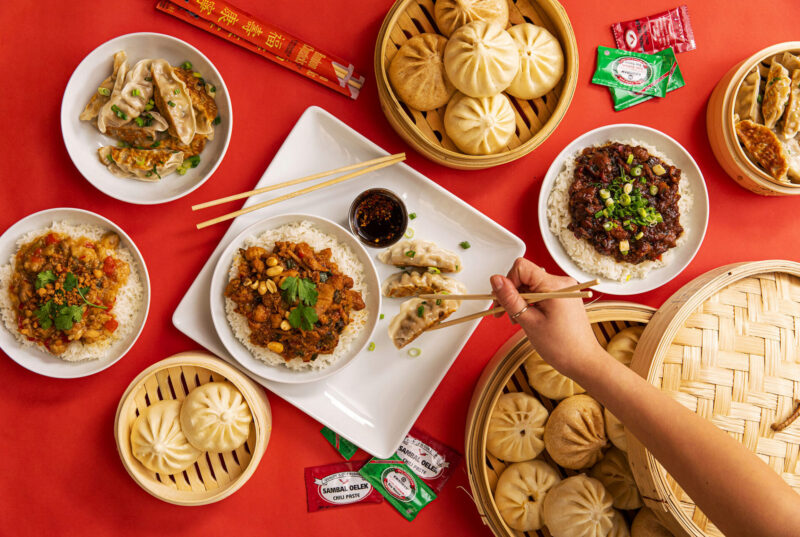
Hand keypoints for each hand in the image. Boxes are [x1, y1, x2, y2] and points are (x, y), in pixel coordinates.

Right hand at [490, 258, 603, 378]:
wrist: (583, 361)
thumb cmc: (561, 346)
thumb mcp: (529, 322)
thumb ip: (510, 298)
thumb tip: (495, 280)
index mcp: (554, 285)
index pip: (521, 267)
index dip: (508, 283)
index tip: (504, 302)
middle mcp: (561, 282)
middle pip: (525, 276)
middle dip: (513, 295)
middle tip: (510, 316)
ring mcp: (564, 289)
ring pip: (531, 285)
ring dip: (521, 301)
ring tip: (522, 320)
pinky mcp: (563, 296)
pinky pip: (540, 292)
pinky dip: (531, 304)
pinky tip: (531, 318)